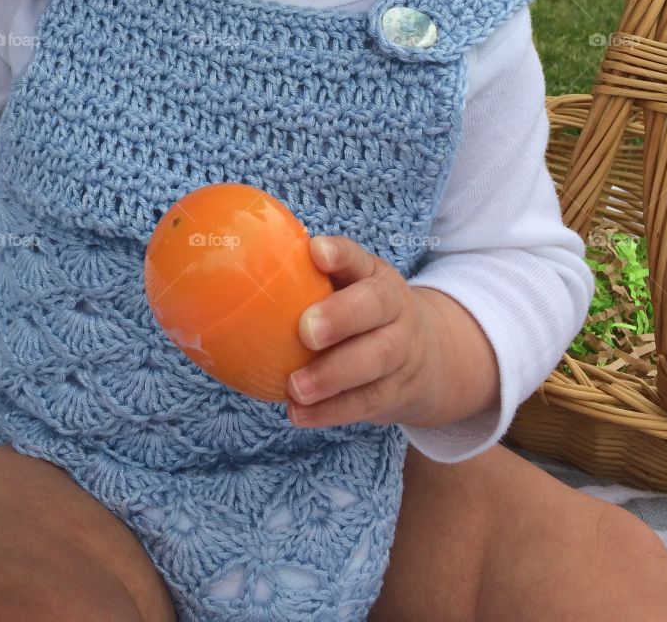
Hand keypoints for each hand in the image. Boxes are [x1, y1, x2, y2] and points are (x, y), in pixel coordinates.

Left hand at [285, 235, 440, 429]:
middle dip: (341, 318)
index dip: (340, 254)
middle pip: (375, 308)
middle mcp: (394, 309)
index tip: (317, 253)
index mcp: (374, 276)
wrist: (430, 357)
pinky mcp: (396, 392)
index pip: (358, 258)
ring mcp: (401, 352)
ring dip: (332, 376)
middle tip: (306, 331)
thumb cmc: (364, 313)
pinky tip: (299, 414)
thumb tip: (237, 269)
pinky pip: (366, 402)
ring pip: (374, 361)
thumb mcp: (352, 287)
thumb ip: (310, 279)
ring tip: (295, 387)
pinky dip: (332, 412)